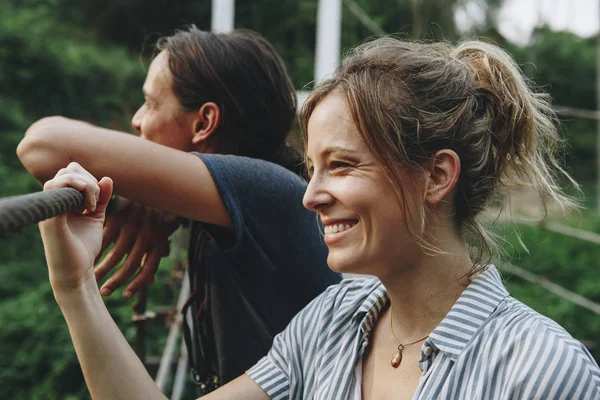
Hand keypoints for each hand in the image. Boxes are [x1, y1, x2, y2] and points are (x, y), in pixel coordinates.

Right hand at [39, 162, 112, 290]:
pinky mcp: (51, 216)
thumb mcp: (96, 217)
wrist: (77, 270)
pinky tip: (88, 209)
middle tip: (96, 203)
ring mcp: (50, 207)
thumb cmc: (84, 246)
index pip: (73, 171)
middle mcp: (53, 201)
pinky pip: (58, 188)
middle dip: (89, 180)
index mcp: (62, 200)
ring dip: (86, 186)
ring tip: (92, 206)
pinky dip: (80, 191)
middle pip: (69, 169)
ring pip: (65, 175)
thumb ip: (102, 198)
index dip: (90, 178)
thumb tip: (107, 178)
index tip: (99, 200)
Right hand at [94, 200, 180, 297]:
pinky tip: (88, 258)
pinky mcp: (119, 215)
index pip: (149, 269)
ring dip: (103, 268)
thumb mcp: (159, 235)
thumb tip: (150, 283)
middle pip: (130, 265)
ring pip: (115, 253)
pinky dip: (96, 250)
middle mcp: (147, 235)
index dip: (137, 285)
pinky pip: (104, 237)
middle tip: (103, 292)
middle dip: (116, 281)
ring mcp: (133, 225)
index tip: (125, 296)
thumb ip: (152, 257)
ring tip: (92, 277)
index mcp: (159, 241)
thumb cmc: (156, 215)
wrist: (154, 185)